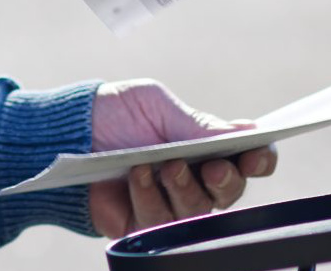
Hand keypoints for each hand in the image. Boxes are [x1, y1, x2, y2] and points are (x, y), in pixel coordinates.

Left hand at [86, 79, 277, 239]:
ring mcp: (170, 204)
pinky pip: (159, 223)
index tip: (256, 153)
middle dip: (225, 181)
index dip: (260, 159)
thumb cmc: (117, 113)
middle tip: (211, 168)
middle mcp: (195, 180)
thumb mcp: (156, 106)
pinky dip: (149, 197)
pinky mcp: (143, 225)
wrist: (70, 133)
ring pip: (196, 211)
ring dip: (183, 188)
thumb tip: (245, 132)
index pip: (247, 160)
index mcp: (206, 148)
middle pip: (229, 192)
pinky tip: (137, 177)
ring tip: (164, 165)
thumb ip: (196, 125)